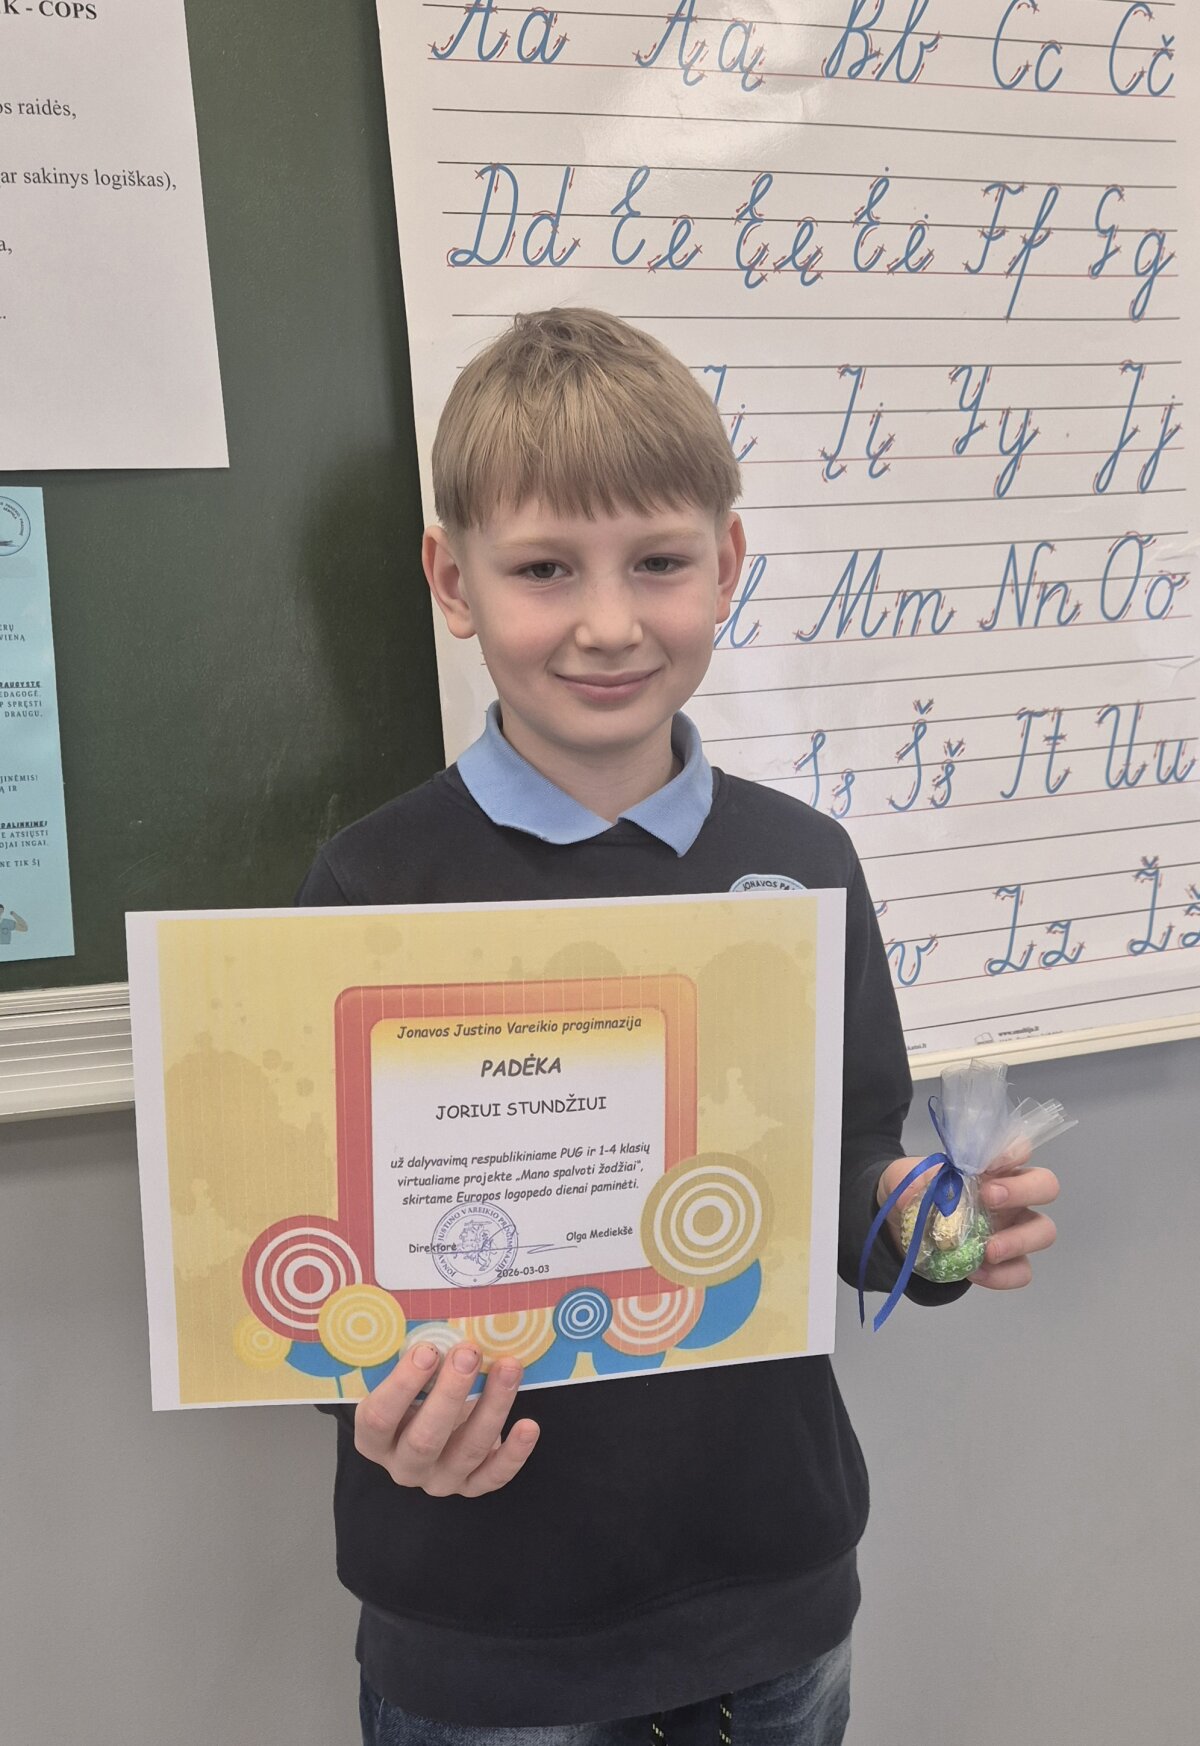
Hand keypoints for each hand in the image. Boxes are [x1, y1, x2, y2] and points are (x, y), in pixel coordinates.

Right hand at [354, 1339, 539, 1495]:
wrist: (430, 1427)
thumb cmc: (415, 1393)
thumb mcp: (405, 1380)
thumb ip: (414, 1360)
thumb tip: (441, 1316)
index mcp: (374, 1439)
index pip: (379, 1418)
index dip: (403, 1385)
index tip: (427, 1350)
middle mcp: (404, 1465)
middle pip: (424, 1439)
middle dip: (450, 1393)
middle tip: (469, 1353)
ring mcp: (439, 1480)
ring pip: (467, 1451)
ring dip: (492, 1406)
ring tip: (509, 1367)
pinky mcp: (471, 1486)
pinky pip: (495, 1476)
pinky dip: (515, 1453)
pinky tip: (528, 1425)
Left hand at [876, 1139, 1058, 1290]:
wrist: (900, 1232)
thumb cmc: (912, 1194)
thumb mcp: (900, 1179)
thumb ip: (907, 1178)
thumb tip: (915, 1188)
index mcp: (992, 1167)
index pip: (1019, 1148)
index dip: (1013, 1151)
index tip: (990, 1163)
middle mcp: (1011, 1194)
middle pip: (1046, 1185)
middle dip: (1023, 1191)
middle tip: (989, 1198)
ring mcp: (1014, 1228)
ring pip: (1043, 1231)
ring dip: (1020, 1240)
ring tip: (988, 1250)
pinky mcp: (1007, 1261)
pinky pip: (1022, 1271)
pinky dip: (1003, 1275)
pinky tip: (976, 1272)